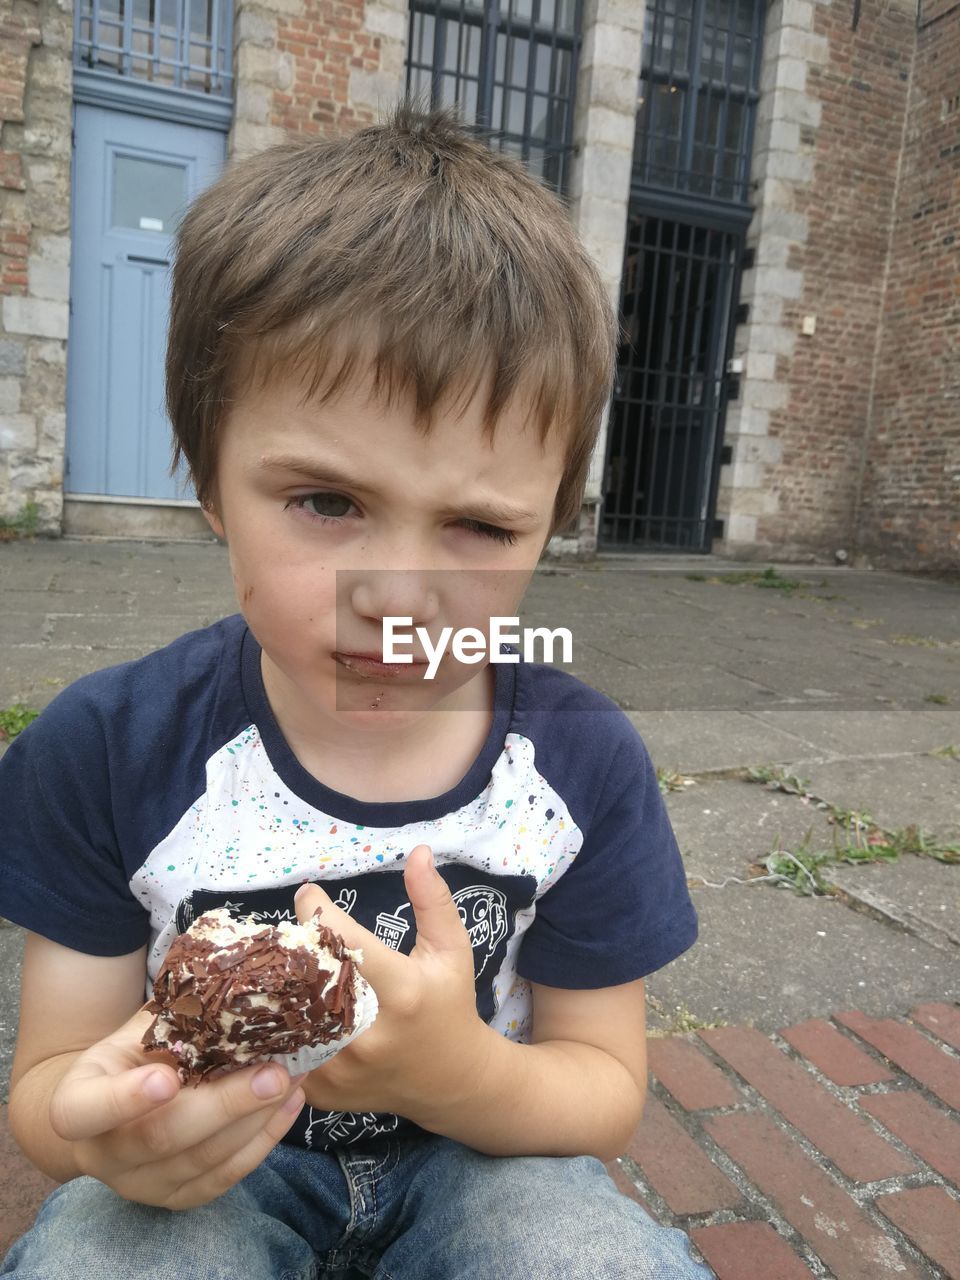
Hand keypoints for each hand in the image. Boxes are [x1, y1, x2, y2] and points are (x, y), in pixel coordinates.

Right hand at [49, 1009, 305, 1207]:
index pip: (84, 1112)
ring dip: (256, 1119)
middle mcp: (103, 1155)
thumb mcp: (138, 1030)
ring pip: (203, 1161)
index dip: (124, 1099)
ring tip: (294, 1076)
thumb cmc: (133, 1056)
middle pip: (160, 1139)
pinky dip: (264, 1138)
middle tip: (273, 1072)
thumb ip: (172, 1018)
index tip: (167, 1077)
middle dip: (224, 1105)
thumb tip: (235, 984)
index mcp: (77, 1105)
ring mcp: (142, 1185)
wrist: (118, 1107)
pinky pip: (226, 1177)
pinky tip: (290, 1102)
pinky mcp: (180, 1197)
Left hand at [294, 844, 494, 1130]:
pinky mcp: (324, 1091)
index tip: (307, 894)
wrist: (452, 1081)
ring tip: (272, 964)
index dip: (318, 912)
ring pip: (290, 1019)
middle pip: (308, 981)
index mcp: (401, 993)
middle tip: (285, 931)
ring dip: (278, 988)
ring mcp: (342, 1069)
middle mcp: (368, 1035)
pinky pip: (288, 1053)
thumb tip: (416, 851)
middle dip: (291, 950)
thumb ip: (433, 900)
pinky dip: (280, 1028)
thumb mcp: (451, 949)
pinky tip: (276, 1006)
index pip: (346, 944)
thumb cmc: (450, 1004)